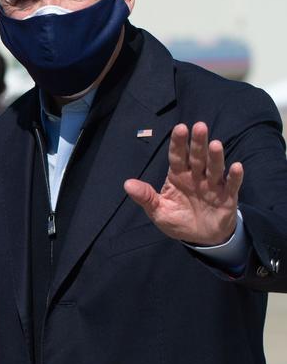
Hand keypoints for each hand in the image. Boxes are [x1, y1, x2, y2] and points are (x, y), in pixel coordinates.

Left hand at [124, 122, 242, 245]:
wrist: (202, 238)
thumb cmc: (178, 219)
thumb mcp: (158, 211)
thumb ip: (145, 197)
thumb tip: (127, 184)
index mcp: (178, 176)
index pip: (177, 156)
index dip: (178, 143)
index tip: (179, 128)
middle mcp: (196, 176)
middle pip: (197, 157)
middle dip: (197, 143)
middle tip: (199, 126)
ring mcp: (212, 185)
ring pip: (214, 168)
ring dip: (215, 156)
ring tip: (215, 144)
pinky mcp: (227, 197)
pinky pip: (231, 185)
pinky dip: (234, 177)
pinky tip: (236, 166)